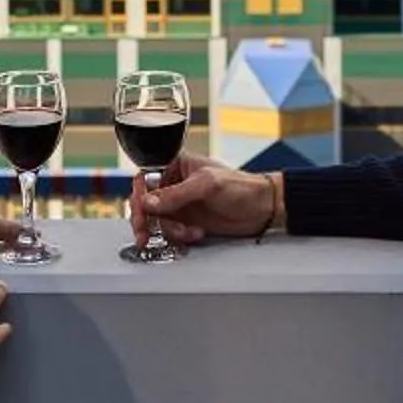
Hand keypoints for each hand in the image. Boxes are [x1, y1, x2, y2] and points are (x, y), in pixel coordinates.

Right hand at [131, 155, 273, 247]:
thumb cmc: (240, 187)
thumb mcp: (206, 186)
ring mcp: (180, 205)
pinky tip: (195, 233)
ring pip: (157, 221)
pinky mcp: (187, 222)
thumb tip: (148, 202)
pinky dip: (179, 237)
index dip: (140, 196)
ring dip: (168, 230)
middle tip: (146, 234)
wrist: (262, 209)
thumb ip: (175, 194)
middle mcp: (174, 184)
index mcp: (176, 165)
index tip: (141, 212)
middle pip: (146, 203)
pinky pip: (170, 232)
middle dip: (146, 220)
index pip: (146, 179)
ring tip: (187, 232)